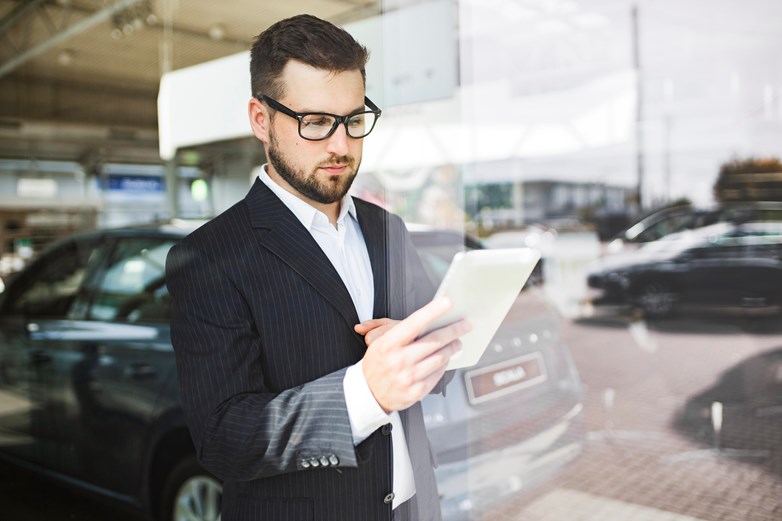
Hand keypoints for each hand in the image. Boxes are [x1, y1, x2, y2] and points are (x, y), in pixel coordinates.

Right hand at [360, 298, 470, 413]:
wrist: (368, 394)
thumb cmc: (377, 363)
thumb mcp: (378, 341)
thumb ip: (398, 327)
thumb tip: (423, 318)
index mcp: (388, 344)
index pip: (414, 323)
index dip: (432, 311)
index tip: (447, 302)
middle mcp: (399, 360)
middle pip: (435, 340)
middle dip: (454, 330)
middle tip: (465, 324)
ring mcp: (409, 377)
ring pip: (441, 357)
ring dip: (453, 347)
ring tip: (457, 341)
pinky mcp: (417, 390)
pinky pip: (438, 373)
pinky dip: (445, 363)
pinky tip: (445, 357)